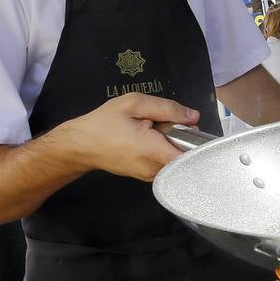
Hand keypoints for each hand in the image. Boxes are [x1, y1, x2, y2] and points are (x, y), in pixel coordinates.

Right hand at [61, 93, 198, 181]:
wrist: (80, 145)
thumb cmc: (104, 123)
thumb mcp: (135, 104)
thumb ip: (168, 109)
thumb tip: (194, 117)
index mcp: (153, 151)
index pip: (191, 158)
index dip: (199, 142)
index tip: (192, 128)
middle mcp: (154, 170)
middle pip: (186, 156)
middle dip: (184, 139)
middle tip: (167, 124)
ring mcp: (150, 176)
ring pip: (176, 160)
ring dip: (172, 145)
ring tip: (154, 131)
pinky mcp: (146, 177)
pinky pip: (165, 164)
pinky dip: (164, 151)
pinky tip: (150, 140)